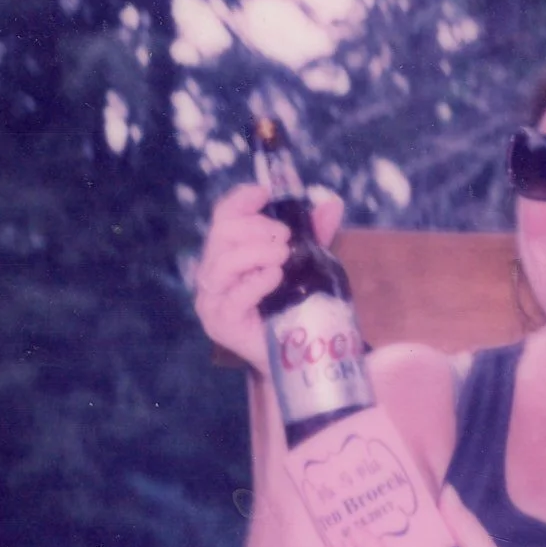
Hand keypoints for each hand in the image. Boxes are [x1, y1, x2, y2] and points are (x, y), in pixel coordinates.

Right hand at [191, 180, 344, 368]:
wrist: (292, 354)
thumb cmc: (294, 304)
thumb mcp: (307, 262)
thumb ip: (315, 234)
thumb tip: (332, 203)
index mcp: (227, 252)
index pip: (223, 216)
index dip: (241, 199)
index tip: (265, 192)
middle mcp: (213, 272)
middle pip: (221, 233)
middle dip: (255, 227)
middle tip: (285, 236)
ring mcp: (213, 299)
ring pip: (222, 263)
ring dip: (256, 252)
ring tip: (283, 255)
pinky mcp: (221, 323)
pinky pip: (233, 296)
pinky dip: (255, 282)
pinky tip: (275, 277)